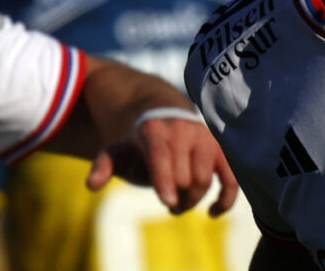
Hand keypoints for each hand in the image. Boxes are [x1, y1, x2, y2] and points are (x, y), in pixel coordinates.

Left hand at [85, 115, 238, 216]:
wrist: (165, 113)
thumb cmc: (139, 140)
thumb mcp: (117, 148)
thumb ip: (104, 164)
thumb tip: (92, 185)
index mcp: (155, 129)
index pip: (161, 156)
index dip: (165, 180)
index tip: (168, 203)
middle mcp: (183, 130)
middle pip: (183, 176)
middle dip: (175, 198)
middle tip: (168, 203)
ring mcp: (205, 137)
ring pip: (204, 179)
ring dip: (192, 200)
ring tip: (180, 203)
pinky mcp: (222, 148)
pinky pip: (231, 176)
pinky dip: (226, 197)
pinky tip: (213, 212)